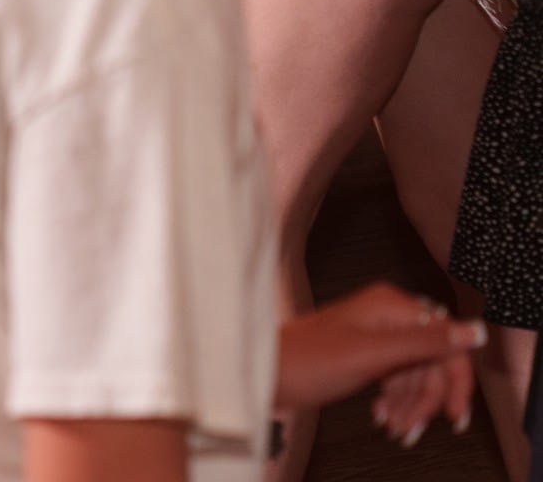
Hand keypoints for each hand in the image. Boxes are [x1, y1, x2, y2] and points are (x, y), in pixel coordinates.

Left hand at [277, 282, 484, 443]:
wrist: (260, 373)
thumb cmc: (304, 361)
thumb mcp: (372, 354)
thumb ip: (424, 342)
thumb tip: (474, 331)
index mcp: (391, 305)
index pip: (447, 340)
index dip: (455, 380)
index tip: (453, 415)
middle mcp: (386, 313)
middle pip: (432, 360)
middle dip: (426, 398)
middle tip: (411, 429)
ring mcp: (374, 332)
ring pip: (415, 372)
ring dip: (409, 404)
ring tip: (393, 427)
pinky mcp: (364, 351)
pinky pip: (396, 377)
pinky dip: (394, 400)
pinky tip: (382, 417)